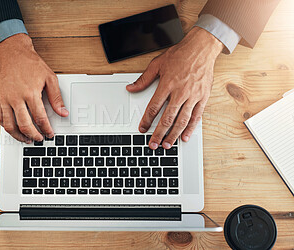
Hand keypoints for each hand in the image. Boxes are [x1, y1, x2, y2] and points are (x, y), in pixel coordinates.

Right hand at [0, 33, 68, 142]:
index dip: (46, 129)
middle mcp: (16, 97)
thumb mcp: (49, 78)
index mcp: (31, 93)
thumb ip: (56, 97)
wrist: (13, 53)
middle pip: (24, 125)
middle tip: (39, 138)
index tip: (49, 133)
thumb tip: (63, 112)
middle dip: (33, 135)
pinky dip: (5, 126)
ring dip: (18, 135)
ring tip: (25, 138)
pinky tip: (12, 128)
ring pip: (9, 125)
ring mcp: (4, 99)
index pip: (40, 118)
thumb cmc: (31, 64)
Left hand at [127, 27, 222, 149]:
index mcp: (167, 84)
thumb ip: (143, 79)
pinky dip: (191, 128)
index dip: (146, 120)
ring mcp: (193, 96)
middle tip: (153, 144)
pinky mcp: (203, 97)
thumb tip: (131, 88)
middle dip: (159, 133)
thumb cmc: (180, 55)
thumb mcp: (157, 64)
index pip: (154, 107)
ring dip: (174, 134)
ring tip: (167, 145)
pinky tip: (185, 136)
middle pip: (167, 118)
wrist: (201, 48)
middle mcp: (180, 92)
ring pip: (182, 120)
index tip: (142, 128)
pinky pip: (197, 116)